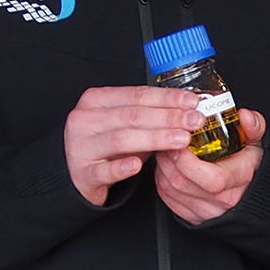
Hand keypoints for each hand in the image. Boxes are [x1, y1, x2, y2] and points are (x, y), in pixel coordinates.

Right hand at [65, 87, 199, 206]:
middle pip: (132, 116)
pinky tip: (138, 165)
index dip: (166, 98)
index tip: (192, 101)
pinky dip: (121, 167)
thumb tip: (188, 110)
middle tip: (194, 121)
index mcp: (96, 100)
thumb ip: (151, 116)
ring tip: (181, 140)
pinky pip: (103, 171)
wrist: (75, 173)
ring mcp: (81, 147)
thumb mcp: (125, 124)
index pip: (136, 95)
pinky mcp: (82, 174)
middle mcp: (85, 120)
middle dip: (168, 117)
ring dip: (155, 138)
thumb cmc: (105, 146)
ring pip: (121, 139)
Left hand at [153, 106, 266, 224]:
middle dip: (168, 158)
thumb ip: (254, 126)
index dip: (187, 161)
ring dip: (162, 167)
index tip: (180, 144)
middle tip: (167, 140)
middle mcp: (222, 201)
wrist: (254, 192)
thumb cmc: (251, 166)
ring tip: (166, 151)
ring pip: (170, 190)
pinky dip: (162, 180)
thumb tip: (245, 116)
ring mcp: (206, 211)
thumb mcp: (256, 142)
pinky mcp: (193, 217)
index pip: (210, 179)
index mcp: (238, 181)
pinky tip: (167, 167)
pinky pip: (167, 199)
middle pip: (182, 183)